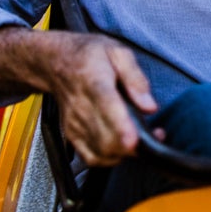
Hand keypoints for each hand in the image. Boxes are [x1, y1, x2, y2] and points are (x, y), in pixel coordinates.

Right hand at [42, 32, 158, 166]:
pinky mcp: (72, 135)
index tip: (134, 141)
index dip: (121, 127)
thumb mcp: (118, 52)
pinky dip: (110, 159)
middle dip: (132, 144)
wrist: (57, 62)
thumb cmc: (90, 55)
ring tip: (142, 138)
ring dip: (125, 153)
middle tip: (153, 134)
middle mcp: (81, 107)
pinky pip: (92, 158)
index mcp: (94, 81)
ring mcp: (75, 124)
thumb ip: (135, 78)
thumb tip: (149, 106)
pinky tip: (123, 147)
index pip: (106, 107)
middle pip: (105, 138)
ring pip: (100, 152)